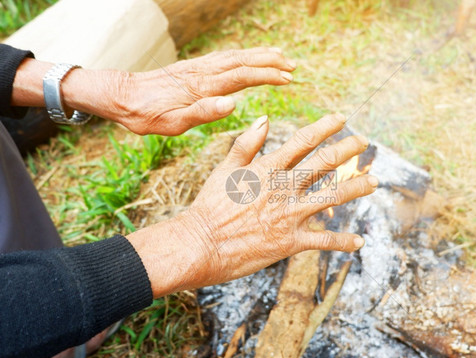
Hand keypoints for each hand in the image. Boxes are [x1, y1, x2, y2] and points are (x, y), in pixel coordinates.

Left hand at [12, 48, 294, 135]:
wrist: (121, 96)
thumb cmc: (146, 115)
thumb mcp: (172, 123)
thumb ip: (203, 112)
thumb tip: (233, 103)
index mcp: (203, 87)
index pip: (243, 77)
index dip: (267, 76)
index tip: (288, 77)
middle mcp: (203, 73)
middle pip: (243, 62)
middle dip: (269, 62)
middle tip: (292, 64)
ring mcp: (198, 68)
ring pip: (234, 56)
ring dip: (258, 55)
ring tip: (278, 55)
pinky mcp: (192, 68)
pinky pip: (222, 57)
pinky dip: (240, 55)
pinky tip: (246, 57)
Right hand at [128, 114, 377, 296]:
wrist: (201, 245)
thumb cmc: (209, 206)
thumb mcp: (224, 169)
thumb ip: (246, 143)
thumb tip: (264, 118)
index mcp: (268, 169)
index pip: (302, 141)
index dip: (324, 127)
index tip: (341, 118)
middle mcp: (284, 188)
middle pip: (324, 163)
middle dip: (348, 149)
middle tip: (364, 141)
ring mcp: (290, 215)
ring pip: (333, 196)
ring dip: (356, 187)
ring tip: (374, 181)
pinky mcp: (291, 242)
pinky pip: (324, 240)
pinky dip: (343, 241)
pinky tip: (359, 241)